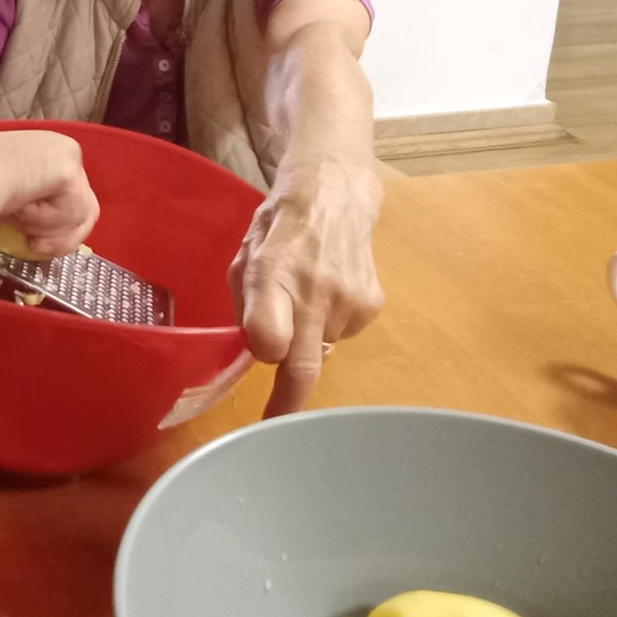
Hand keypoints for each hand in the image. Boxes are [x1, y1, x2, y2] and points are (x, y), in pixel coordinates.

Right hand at [0, 130, 99, 255]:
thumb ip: (15, 208)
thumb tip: (19, 231)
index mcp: (36, 153)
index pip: (64, 196)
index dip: (50, 226)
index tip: (30, 243)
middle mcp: (55, 148)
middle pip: (83, 207)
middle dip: (59, 237)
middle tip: (32, 244)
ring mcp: (66, 155)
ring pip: (83, 213)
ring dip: (50, 229)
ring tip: (22, 226)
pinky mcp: (70, 166)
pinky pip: (74, 210)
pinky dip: (48, 221)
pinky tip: (22, 209)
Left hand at [230, 159, 382, 417]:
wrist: (335, 194)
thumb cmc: (279, 226)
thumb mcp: (245, 256)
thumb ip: (244, 305)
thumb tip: (252, 352)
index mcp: (273, 275)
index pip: (268, 339)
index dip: (260, 358)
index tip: (252, 379)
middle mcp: (314, 292)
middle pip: (303, 367)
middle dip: (288, 401)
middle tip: (276, 421)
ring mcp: (349, 301)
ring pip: (320, 349)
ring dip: (306, 340)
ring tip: (303, 299)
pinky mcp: (372, 306)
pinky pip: (341, 335)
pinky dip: (328, 325)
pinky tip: (327, 293)